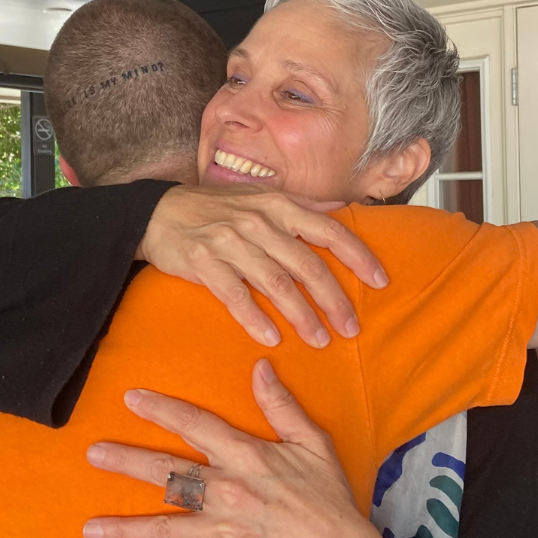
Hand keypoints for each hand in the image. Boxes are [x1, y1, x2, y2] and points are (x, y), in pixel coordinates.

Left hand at [82, 359, 391, 537]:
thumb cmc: (331, 502)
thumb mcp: (313, 445)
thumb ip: (282, 406)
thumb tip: (260, 366)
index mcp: (248, 458)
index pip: (197, 426)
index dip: (162, 410)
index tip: (129, 397)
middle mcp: (229, 493)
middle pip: (169, 474)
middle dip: (127, 463)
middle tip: (92, 454)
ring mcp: (225, 533)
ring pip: (166, 528)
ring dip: (124, 530)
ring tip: (89, 530)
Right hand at [139, 185, 387, 347]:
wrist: (157, 212)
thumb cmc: (215, 209)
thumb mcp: (260, 198)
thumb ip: (301, 206)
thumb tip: (343, 208)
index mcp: (278, 206)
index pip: (328, 230)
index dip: (358, 256)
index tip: (380, 281)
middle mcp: (258, 222)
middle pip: (306, 265)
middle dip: (333, 299)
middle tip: (351, 328)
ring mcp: (230, 242)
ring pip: (275, 283)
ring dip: (301, 315)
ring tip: (319, 340)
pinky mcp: (203, 262)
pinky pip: (235, 296)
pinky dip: (255, 319)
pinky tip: (271, 339)